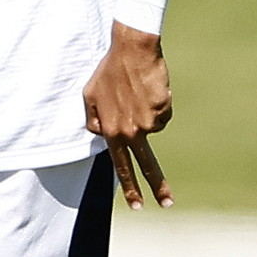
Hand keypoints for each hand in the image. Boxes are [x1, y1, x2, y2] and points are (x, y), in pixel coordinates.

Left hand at [82, 25, 173, 210]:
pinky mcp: (163, 108)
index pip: (121, 166)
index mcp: (110, 130)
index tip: (137, 205)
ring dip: (149, 113)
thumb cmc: (108, 70)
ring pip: (155, 126)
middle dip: (157, 187)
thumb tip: (100, 134)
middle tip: (167, 204)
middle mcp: (130, 130)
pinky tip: (149, 88)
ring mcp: (149, 120)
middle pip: (147, 164)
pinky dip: (159, 102)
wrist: (131, 50)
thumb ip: (93, 120)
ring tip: (138, 92)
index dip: (130, 188)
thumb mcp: (89, 96)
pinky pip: (164, 112)